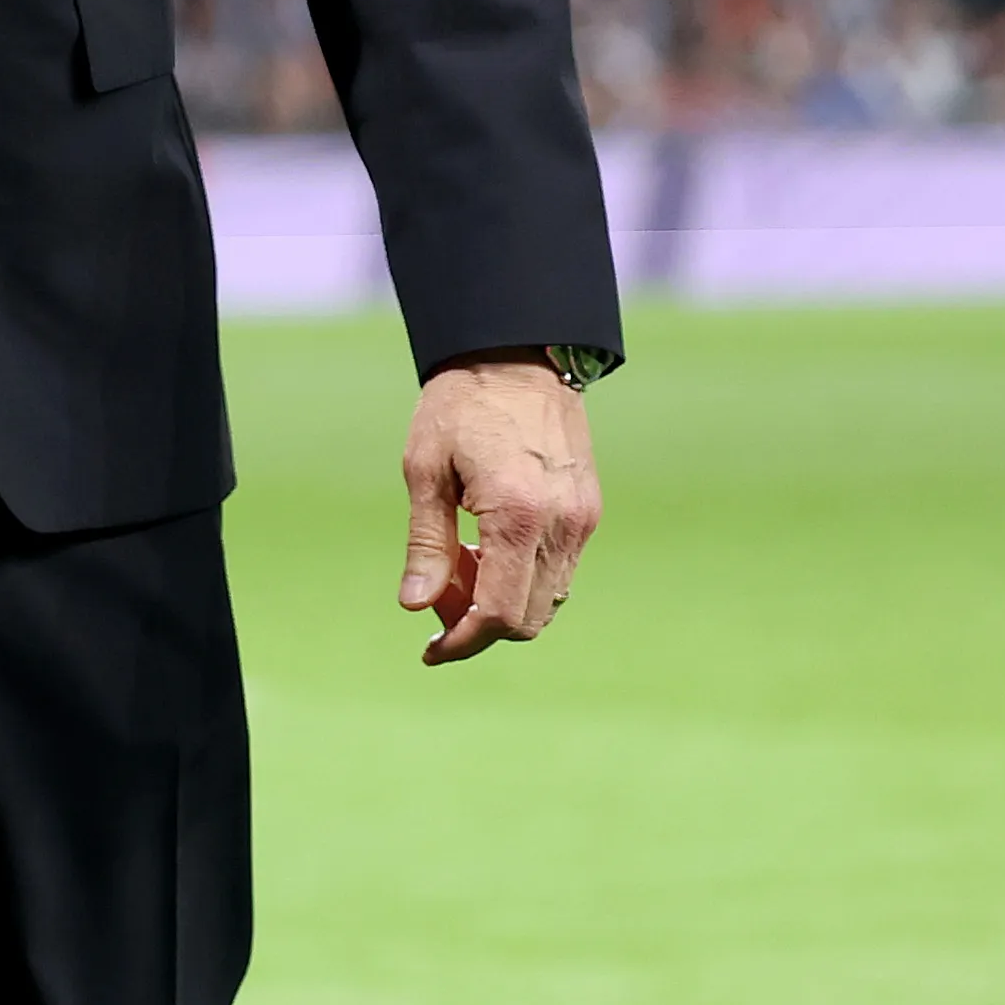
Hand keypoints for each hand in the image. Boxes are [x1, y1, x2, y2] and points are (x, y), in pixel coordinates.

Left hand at [399, 354, 600, 666]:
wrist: (518, 355)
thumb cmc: (461, 405)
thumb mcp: (425, 468)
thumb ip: (427, 542)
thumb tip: (416, 605)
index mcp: (518, 515)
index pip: (501, 613)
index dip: (465, 642)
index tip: (432, 649)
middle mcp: (562, 525)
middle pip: (530, 617)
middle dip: (481, 626)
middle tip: (436, 602)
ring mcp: (582, 520)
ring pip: (549, 598)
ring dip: (504, 602)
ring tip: (459, 567)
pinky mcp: (588, 511)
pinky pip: (559, 569)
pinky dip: (524, 577)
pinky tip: (487, 550)